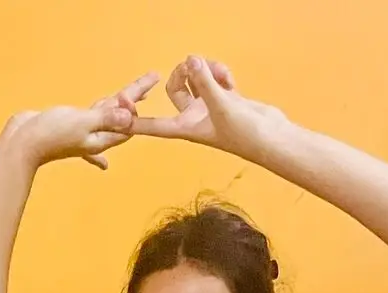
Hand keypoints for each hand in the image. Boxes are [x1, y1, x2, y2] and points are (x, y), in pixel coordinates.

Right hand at [9, 72, 157, 170]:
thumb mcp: (82, 123)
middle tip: (152, 78)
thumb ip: (106, 118)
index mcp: (101, 139)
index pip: (127, 125)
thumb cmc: (51, 135)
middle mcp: (95, 137)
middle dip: (136, 96)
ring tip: (135, 94)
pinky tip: (105, 165)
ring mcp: (83, 131)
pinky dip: (97, 125)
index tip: (131, 96)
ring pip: (106, 115)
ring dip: (121, 106)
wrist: (22, 144)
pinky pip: (89, 121)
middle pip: (120, 115)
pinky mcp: (70, 125)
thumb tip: (129, 115)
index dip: (133, 109)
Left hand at [134, 56, 286, 161]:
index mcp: (186, 127)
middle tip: (195, 65)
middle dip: (182, 73)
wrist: (270, 137)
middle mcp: (193, 117)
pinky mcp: (223, 98)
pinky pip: (213, 78)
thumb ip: (205, 82)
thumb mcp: (222, 105)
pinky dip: (221, 74)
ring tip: (221, 75)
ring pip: (196, 78)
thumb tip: (191, 60)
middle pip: (174, 88)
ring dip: (205, 70)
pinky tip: (232, 82)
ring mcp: (208, 107)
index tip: (116, 117)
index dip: (134, 121)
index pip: (153, 125)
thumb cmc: (245, 133)